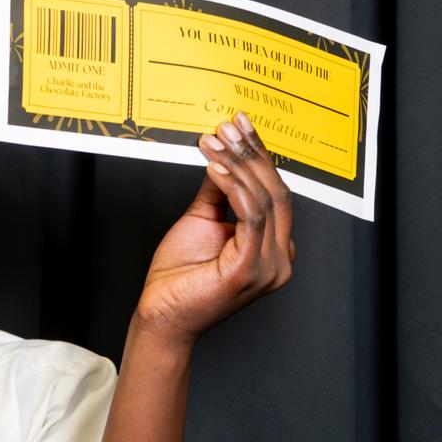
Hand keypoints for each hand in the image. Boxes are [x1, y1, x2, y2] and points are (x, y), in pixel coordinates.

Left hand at [134, 110, 295, 345]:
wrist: (161, 316)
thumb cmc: (179, 277)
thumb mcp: (202, 221)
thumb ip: (218, 192)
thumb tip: (223, 156)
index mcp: (274, 247)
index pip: (275, 192)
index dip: (259, 156)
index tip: (239, 125)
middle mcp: (280, 258)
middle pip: (275, 192)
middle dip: (251, 154)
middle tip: (228, 126)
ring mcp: (269, 267)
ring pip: (264, 200)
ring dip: (239, 164)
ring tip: (215, 141)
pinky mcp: (250, 270)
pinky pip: (250, 216)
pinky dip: (233, 186)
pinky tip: (215, 167)